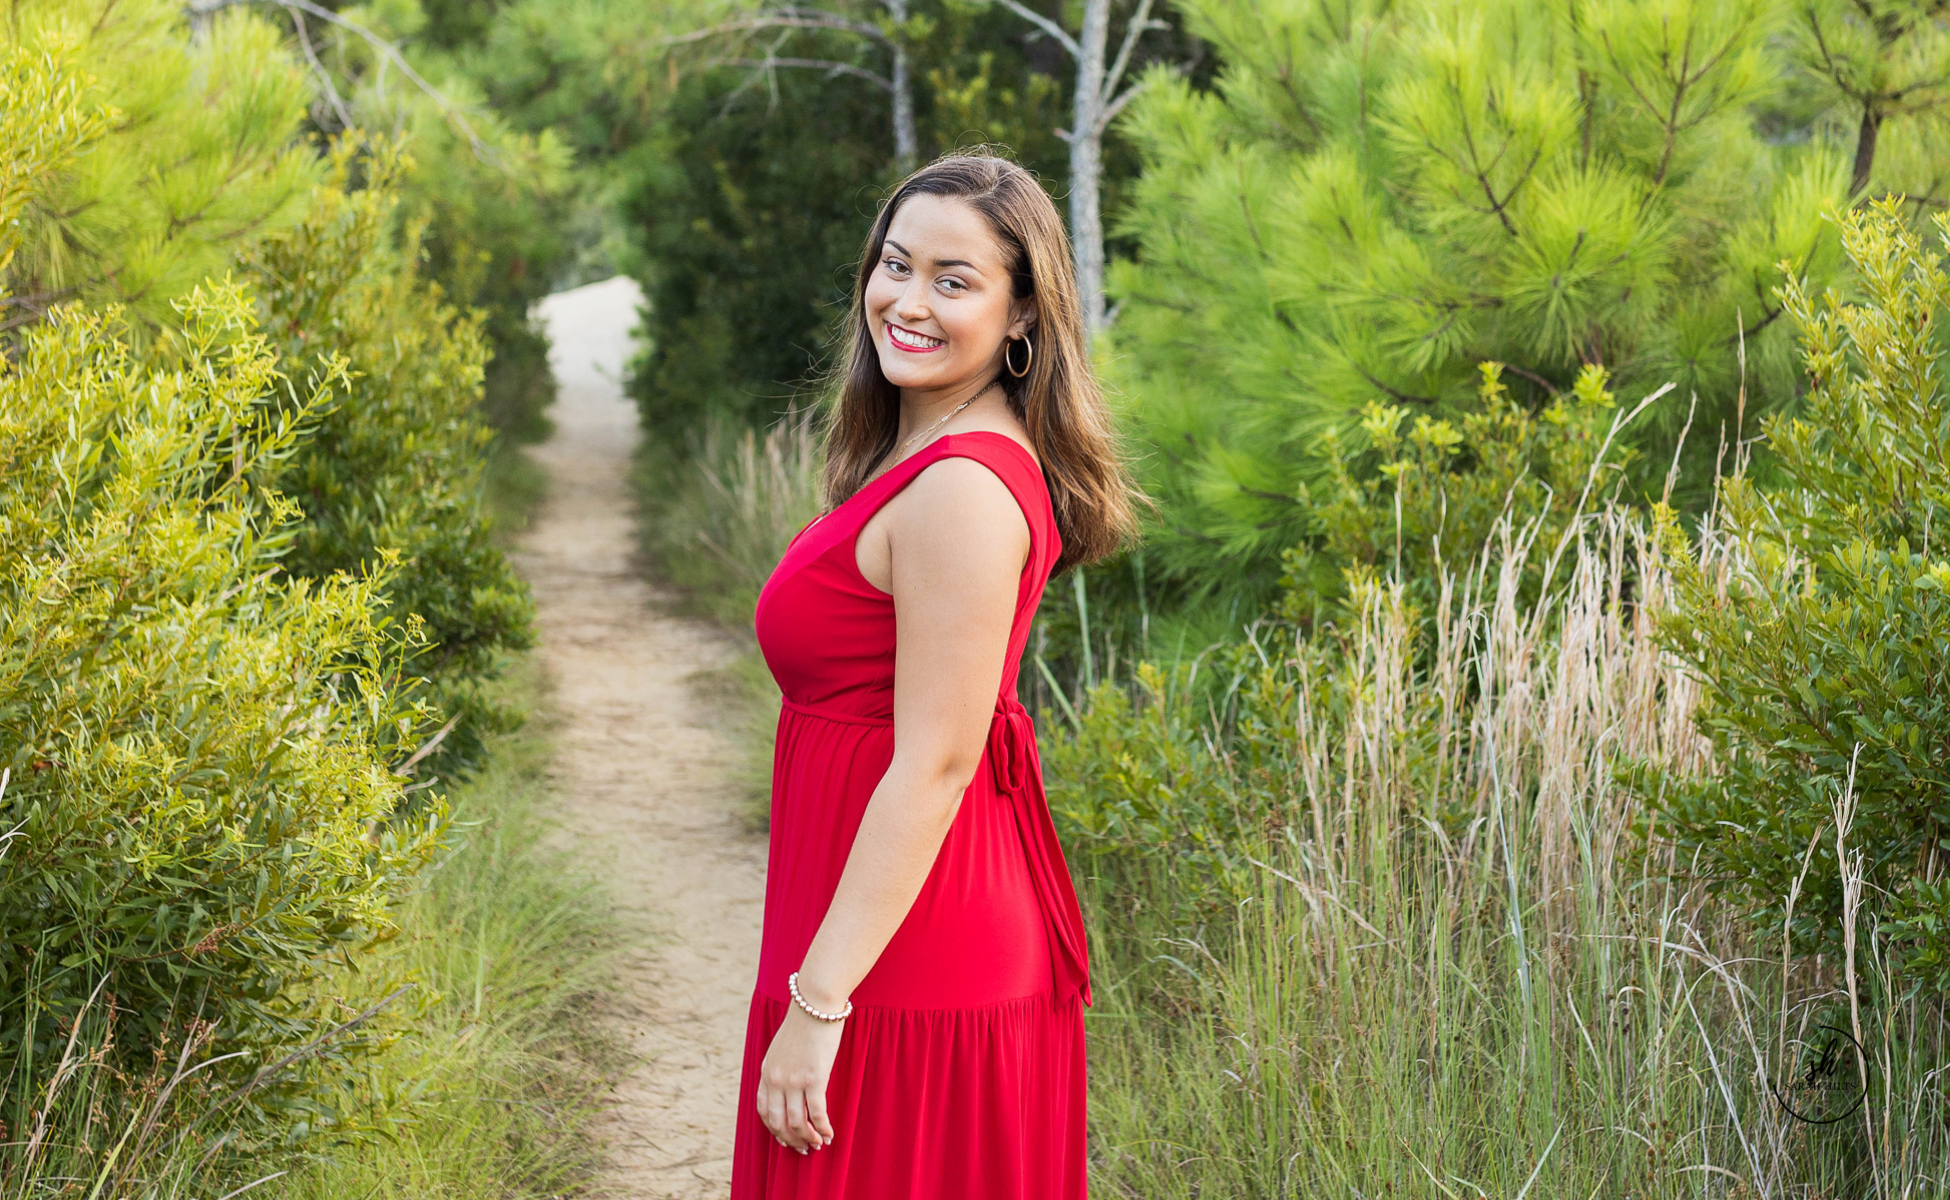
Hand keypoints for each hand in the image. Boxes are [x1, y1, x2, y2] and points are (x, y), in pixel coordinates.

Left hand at [757, 1004, 844, 1151]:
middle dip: (791, 1140)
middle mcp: (776, 1079)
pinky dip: (823, 1129)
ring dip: (808, 1139)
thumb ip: (782, 1066)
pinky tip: (830, 1134)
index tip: (785, 1138)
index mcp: (766, 1071)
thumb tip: (790, 1085)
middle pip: (778, 1122)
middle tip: (804, 1149)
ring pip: (796, 1123)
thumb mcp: (782, 1046)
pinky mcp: (814, 1078)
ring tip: (818, 1145)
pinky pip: (817, 1113)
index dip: (774, 1129)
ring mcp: (794, 1080)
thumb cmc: (804, 1021)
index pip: (764, 1110)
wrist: (815, 1003)